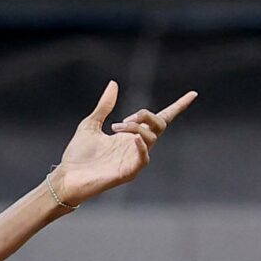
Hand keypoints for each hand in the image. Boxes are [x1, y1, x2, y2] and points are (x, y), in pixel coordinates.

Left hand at [47, 83, 197, 209]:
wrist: (67, 176)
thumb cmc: (78, 155)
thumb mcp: (91, 124)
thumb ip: (104, 106)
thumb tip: (113, 84)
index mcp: (130, 135)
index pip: (159, 119)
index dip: (177, 107)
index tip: (193, 94)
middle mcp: (136, 146)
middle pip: (159, 124)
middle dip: (146, 115)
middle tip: (122, 120)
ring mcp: (135, 160)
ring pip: (151, 137)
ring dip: (135, 128)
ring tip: (115, 128)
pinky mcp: (129, 172)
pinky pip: (144, 158)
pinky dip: (141, 145)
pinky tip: (133, 138)